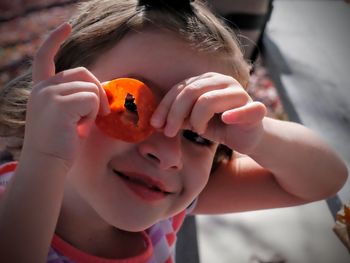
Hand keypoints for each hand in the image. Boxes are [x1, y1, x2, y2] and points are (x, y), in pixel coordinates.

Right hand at [24, 23, 109, 166]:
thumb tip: (101, 88)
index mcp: (41, 89)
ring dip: (94, 108)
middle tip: (99, 113)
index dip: (55, 39)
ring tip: (81, 125)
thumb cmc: (61, 143)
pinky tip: (80, 128)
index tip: (67, 26)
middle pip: (83, 72)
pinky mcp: (60, 103)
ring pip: (91, 88)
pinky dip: (93, 114)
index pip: (44, 56)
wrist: (48, 165)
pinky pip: (91, 98)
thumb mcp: (67, 115)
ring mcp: (49, 94)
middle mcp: (42, 87)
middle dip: (97, 91)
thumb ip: (76, 97)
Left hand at [151, 72, 265, 153]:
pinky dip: (234, 114)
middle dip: (174, 113)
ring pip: (208, 100)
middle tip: (169, 132)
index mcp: (207, 80)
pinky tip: (225, 120)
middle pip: (191, 91)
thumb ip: (178, 118)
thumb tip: (156, 122)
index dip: (165, 106)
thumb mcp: (193, 121)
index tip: (155, 124)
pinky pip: (245, 109)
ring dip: (197, 119)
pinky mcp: (255, 109)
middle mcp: (222, 81)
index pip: (180, 89)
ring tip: (198, 131)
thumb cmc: (217, 125)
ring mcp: (240, 93)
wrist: (245, 136)